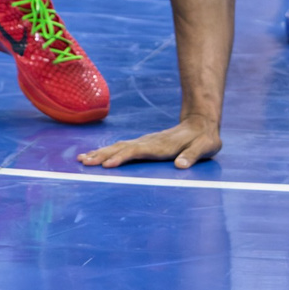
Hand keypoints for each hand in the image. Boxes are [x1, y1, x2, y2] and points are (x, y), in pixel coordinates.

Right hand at [77, 119, 222, 170]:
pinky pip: (122, 148)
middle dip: (102, 155)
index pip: (137, 151)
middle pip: (121, 148)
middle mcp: (149, 142)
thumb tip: (180, 166)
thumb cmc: (204, 139)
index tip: (107, 164)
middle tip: (84, 162)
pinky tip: (97, 156)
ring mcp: (145, 142)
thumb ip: (193, 155)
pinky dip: (107, 152)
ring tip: (82, 159)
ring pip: (118, 147)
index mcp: (161, 145)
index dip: (122, 157)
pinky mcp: (144, 145)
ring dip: (100, 153)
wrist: (200, 123)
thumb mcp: (206, 147)